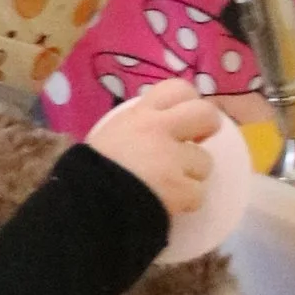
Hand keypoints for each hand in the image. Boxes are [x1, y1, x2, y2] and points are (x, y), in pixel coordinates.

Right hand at [87, 77, 222, 223]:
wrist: (86, 205)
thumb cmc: (89, 173)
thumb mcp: (109, 136)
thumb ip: (135, 130)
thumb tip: (155, 137)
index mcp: (139, 115)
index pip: (177, 88)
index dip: (188, 102)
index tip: (183, 120)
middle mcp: (159, 129)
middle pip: (205, 114)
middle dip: (207, 129)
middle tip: (194, 145)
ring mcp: (172, 159)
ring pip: (205, 162)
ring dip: (192, 176)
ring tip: (170, 186)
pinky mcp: (180, 188)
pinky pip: (197, 195)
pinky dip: (186, 203)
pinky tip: (169, 206)